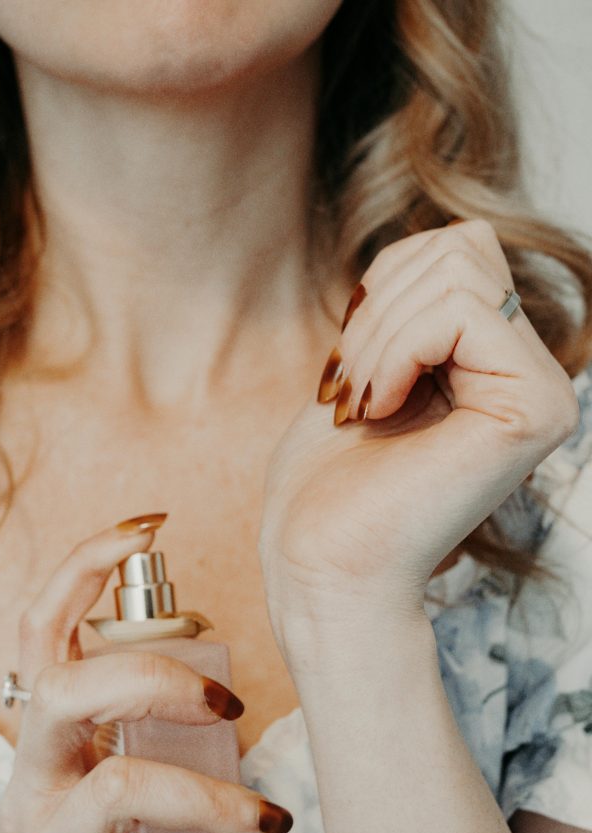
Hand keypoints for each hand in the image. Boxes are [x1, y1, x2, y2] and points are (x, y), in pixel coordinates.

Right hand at [0, 521, 280, 832]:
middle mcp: (29, 787)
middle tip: (231, 706)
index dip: (84, 566)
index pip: (43, 629)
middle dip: (154, 675)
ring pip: (115, 791)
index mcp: (45, 743)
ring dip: (213, 800)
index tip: (151, 524)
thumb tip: (226, 692)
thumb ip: (133, 743)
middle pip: (67, 689)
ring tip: (273, 823)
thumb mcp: (94, 796)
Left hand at [260, 220, 578, 646]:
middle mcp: (533, 375)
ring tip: (364, 404)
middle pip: (464, 245)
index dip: (382, 290)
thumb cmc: (328, 480)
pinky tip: (381, 409)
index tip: (350, 367)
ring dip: (378, 333)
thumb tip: (450, 237)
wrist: (322, 562)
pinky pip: (461, 310)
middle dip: (377, 307)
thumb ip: (415, 301)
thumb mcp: (368, 363)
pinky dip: (396, 349)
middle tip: (352, 388)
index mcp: (496, 365)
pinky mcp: (534, 409)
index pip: (457, 248)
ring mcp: (543, 393)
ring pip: (460, 268)